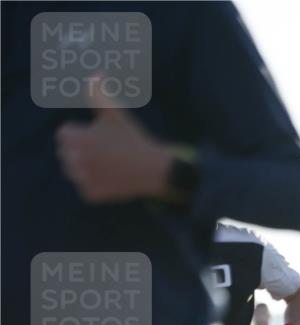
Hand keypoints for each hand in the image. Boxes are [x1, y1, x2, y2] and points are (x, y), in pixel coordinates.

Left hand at [55, 81, 172, 202]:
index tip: (99, 135)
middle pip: (67, 153)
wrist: (153, 169)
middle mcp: (74, 160)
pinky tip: (112, 178)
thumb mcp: (115, 114)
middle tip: (107, 150)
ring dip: (87, 168)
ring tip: (109, 164)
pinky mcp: (91, 195)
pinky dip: (96, 184)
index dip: (82, 133)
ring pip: (75, 171)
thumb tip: (95, 72)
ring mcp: (82, 179)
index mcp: (74, 139)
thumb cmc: (133, 139)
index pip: (64, 134)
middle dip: (82, 150)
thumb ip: (98, 93)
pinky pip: (85, 187)